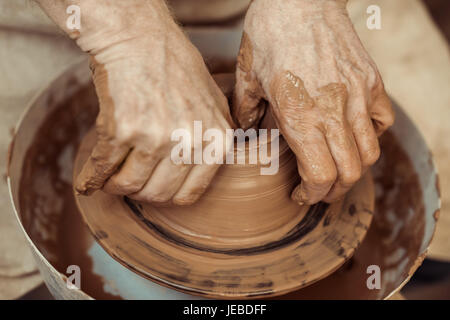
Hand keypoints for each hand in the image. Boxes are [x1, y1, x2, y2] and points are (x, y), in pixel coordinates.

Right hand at [75, 13, 232, 204]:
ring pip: (129, 185)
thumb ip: (214, 138)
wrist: (141, 39)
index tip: (153, 190)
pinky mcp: (124, 130)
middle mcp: (189, 142)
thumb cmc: (176, 67)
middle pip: (157, 194)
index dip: (166, 196)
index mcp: (216, 140)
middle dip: (140, 192)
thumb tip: (205, 171)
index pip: (189, 194)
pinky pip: (103, 169)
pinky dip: (91, 180)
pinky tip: (88, 182)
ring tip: (112, 178)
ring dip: (116, 186)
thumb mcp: (213, 103)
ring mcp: (157, 138)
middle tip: (130, 182)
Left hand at [233, 0, 393, 204]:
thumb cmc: (270, 32)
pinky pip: (382, 122)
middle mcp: (334, 111)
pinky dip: (371, 137)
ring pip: (369, 153)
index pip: (320, 175)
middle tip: (318, 191)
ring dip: (353, 170)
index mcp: (300, 115)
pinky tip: (353, 134)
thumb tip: (244, 131)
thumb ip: (245, 110)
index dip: (312, 194)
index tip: (302, 195)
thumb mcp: (247, 75)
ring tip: (337, 170)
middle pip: (348, 172)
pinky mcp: (372, 82)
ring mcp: (358, 96)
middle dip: (333, 191)